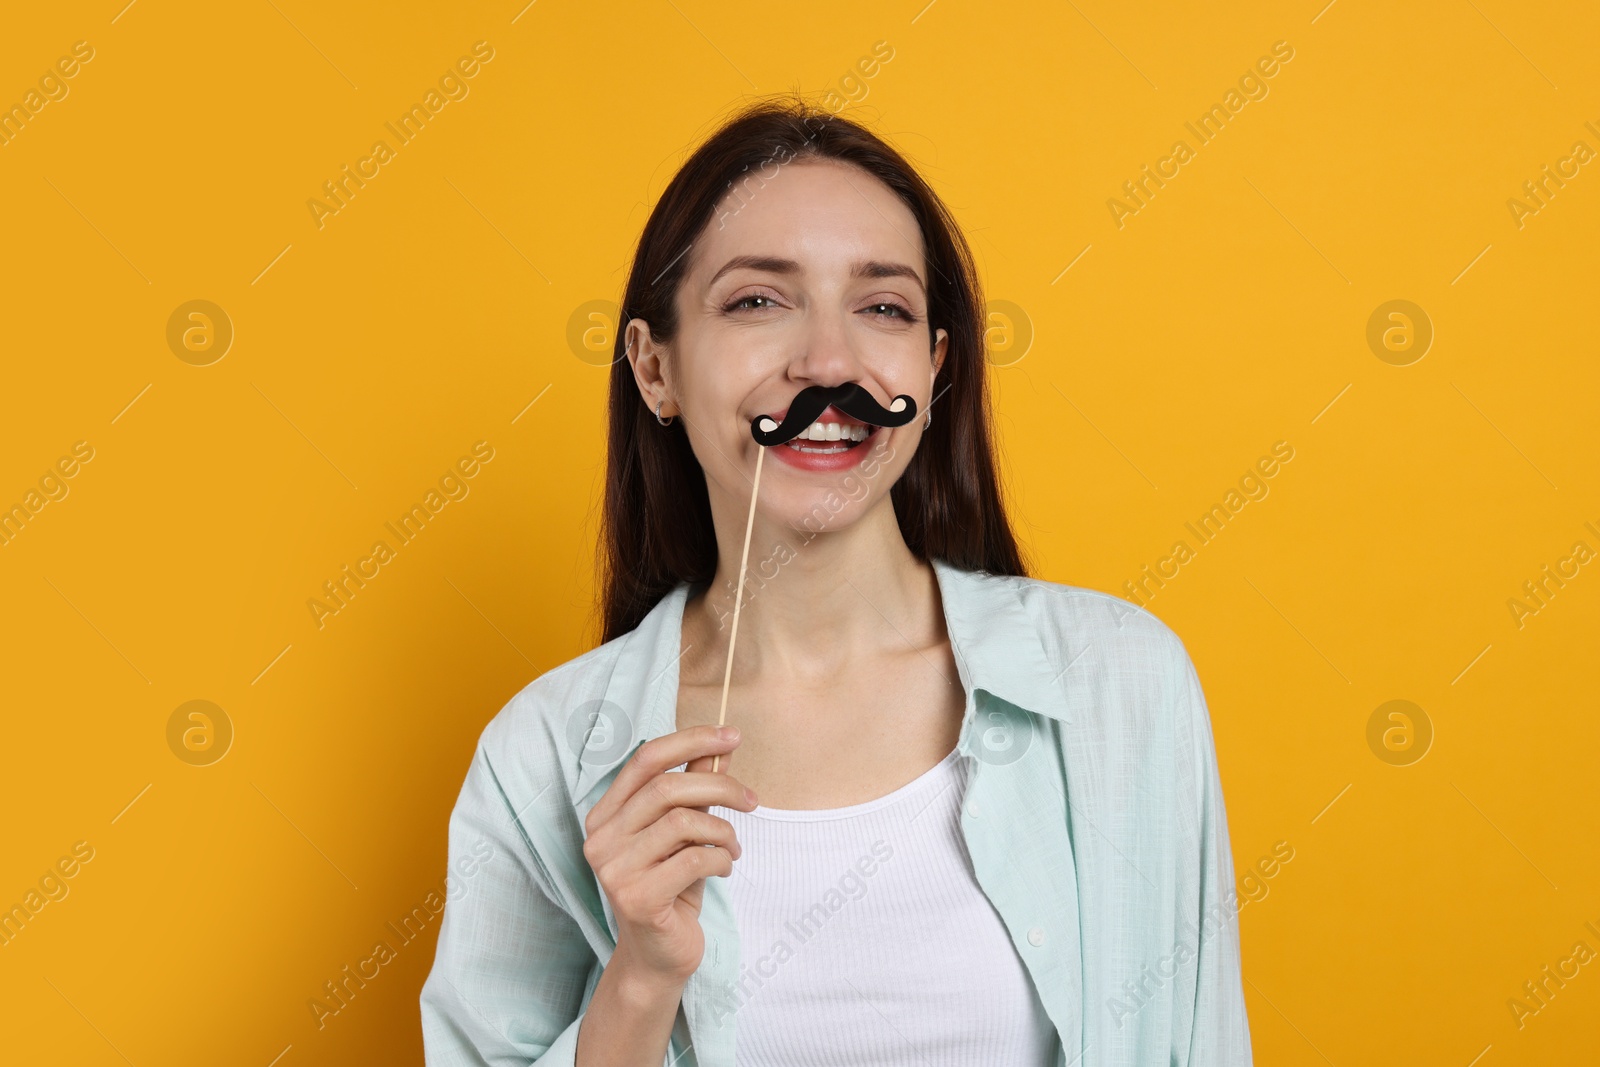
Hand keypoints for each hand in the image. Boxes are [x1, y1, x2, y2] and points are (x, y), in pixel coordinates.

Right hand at [582, 724, 757, 983]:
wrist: (659, 955)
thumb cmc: (672, 886)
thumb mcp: (684, 832)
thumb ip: (695, 789)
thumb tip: (720, 746)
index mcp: (606, 814)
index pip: (646, 760)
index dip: (691, 741)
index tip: (732, 735)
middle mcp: (601, 839)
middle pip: (667, 789)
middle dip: (720, 787)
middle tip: (752, 801)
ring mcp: (614, 870)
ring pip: (683, 823)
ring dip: (723, 832)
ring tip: (733, 848)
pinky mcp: (637, 899)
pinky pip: (694, 860)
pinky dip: (721, 859)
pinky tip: (724, 869)